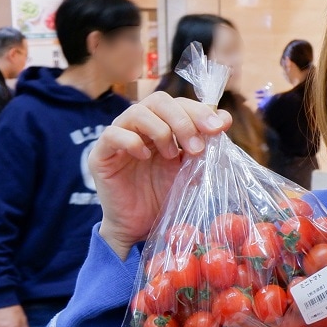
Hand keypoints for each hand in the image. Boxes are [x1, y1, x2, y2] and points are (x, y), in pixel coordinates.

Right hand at [87, 92, 230, 257]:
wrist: (141, 226)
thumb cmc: (164, 195)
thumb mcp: (191, 168)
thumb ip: (205, 145)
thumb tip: (225, 119)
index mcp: (162, 125)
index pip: (178, 103)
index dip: (199, 111)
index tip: (218, 128)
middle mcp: (139, 126)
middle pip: (158, 100)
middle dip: (183, 120)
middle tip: (196, 148)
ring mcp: (118, 137)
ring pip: (136, 112)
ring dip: (161, 131)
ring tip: (171, 155)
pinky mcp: (101, 154)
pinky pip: (112, 134)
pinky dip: (132, 142)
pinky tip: (145, 158)